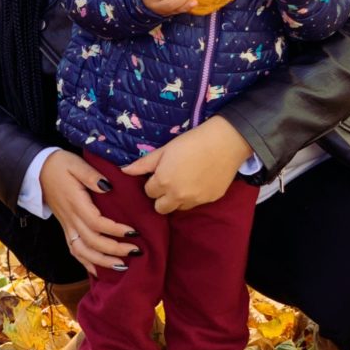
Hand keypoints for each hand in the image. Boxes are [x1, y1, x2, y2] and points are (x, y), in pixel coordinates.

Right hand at [39, 150, 139, 276]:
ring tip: (122, 266)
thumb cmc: (59, 164)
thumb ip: (92, 175)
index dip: (115, 230)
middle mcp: (71, 219)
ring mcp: (67, 226)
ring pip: (83, 252)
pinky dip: (86, 263)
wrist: (37, 170)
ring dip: (102, 261)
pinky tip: (99, 270)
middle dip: (115, 250)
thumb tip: (108, 186)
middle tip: (136, 251)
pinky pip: (74, 251)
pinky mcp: (65, 228)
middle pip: (93, 242)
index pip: (97, 223)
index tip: (133, 232)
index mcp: (76, 203)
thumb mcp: (76, 163)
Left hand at [121, 117, 252, 213]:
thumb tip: (124, 171)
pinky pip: (195, 204)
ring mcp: (194, 201)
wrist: (224, 142)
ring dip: (177, 199)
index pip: (148, 192)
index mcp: (163, 182)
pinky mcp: (209, 201)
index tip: (159, 173)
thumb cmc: (192, 141)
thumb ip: (144, 164)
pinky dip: (193, 196)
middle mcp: (177, 196)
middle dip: (161, 197)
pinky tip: (198, 181)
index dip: (153, 182)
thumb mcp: (165, 149)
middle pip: (160, 208)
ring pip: (178, 208)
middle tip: (169, 182)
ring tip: (184, 181)